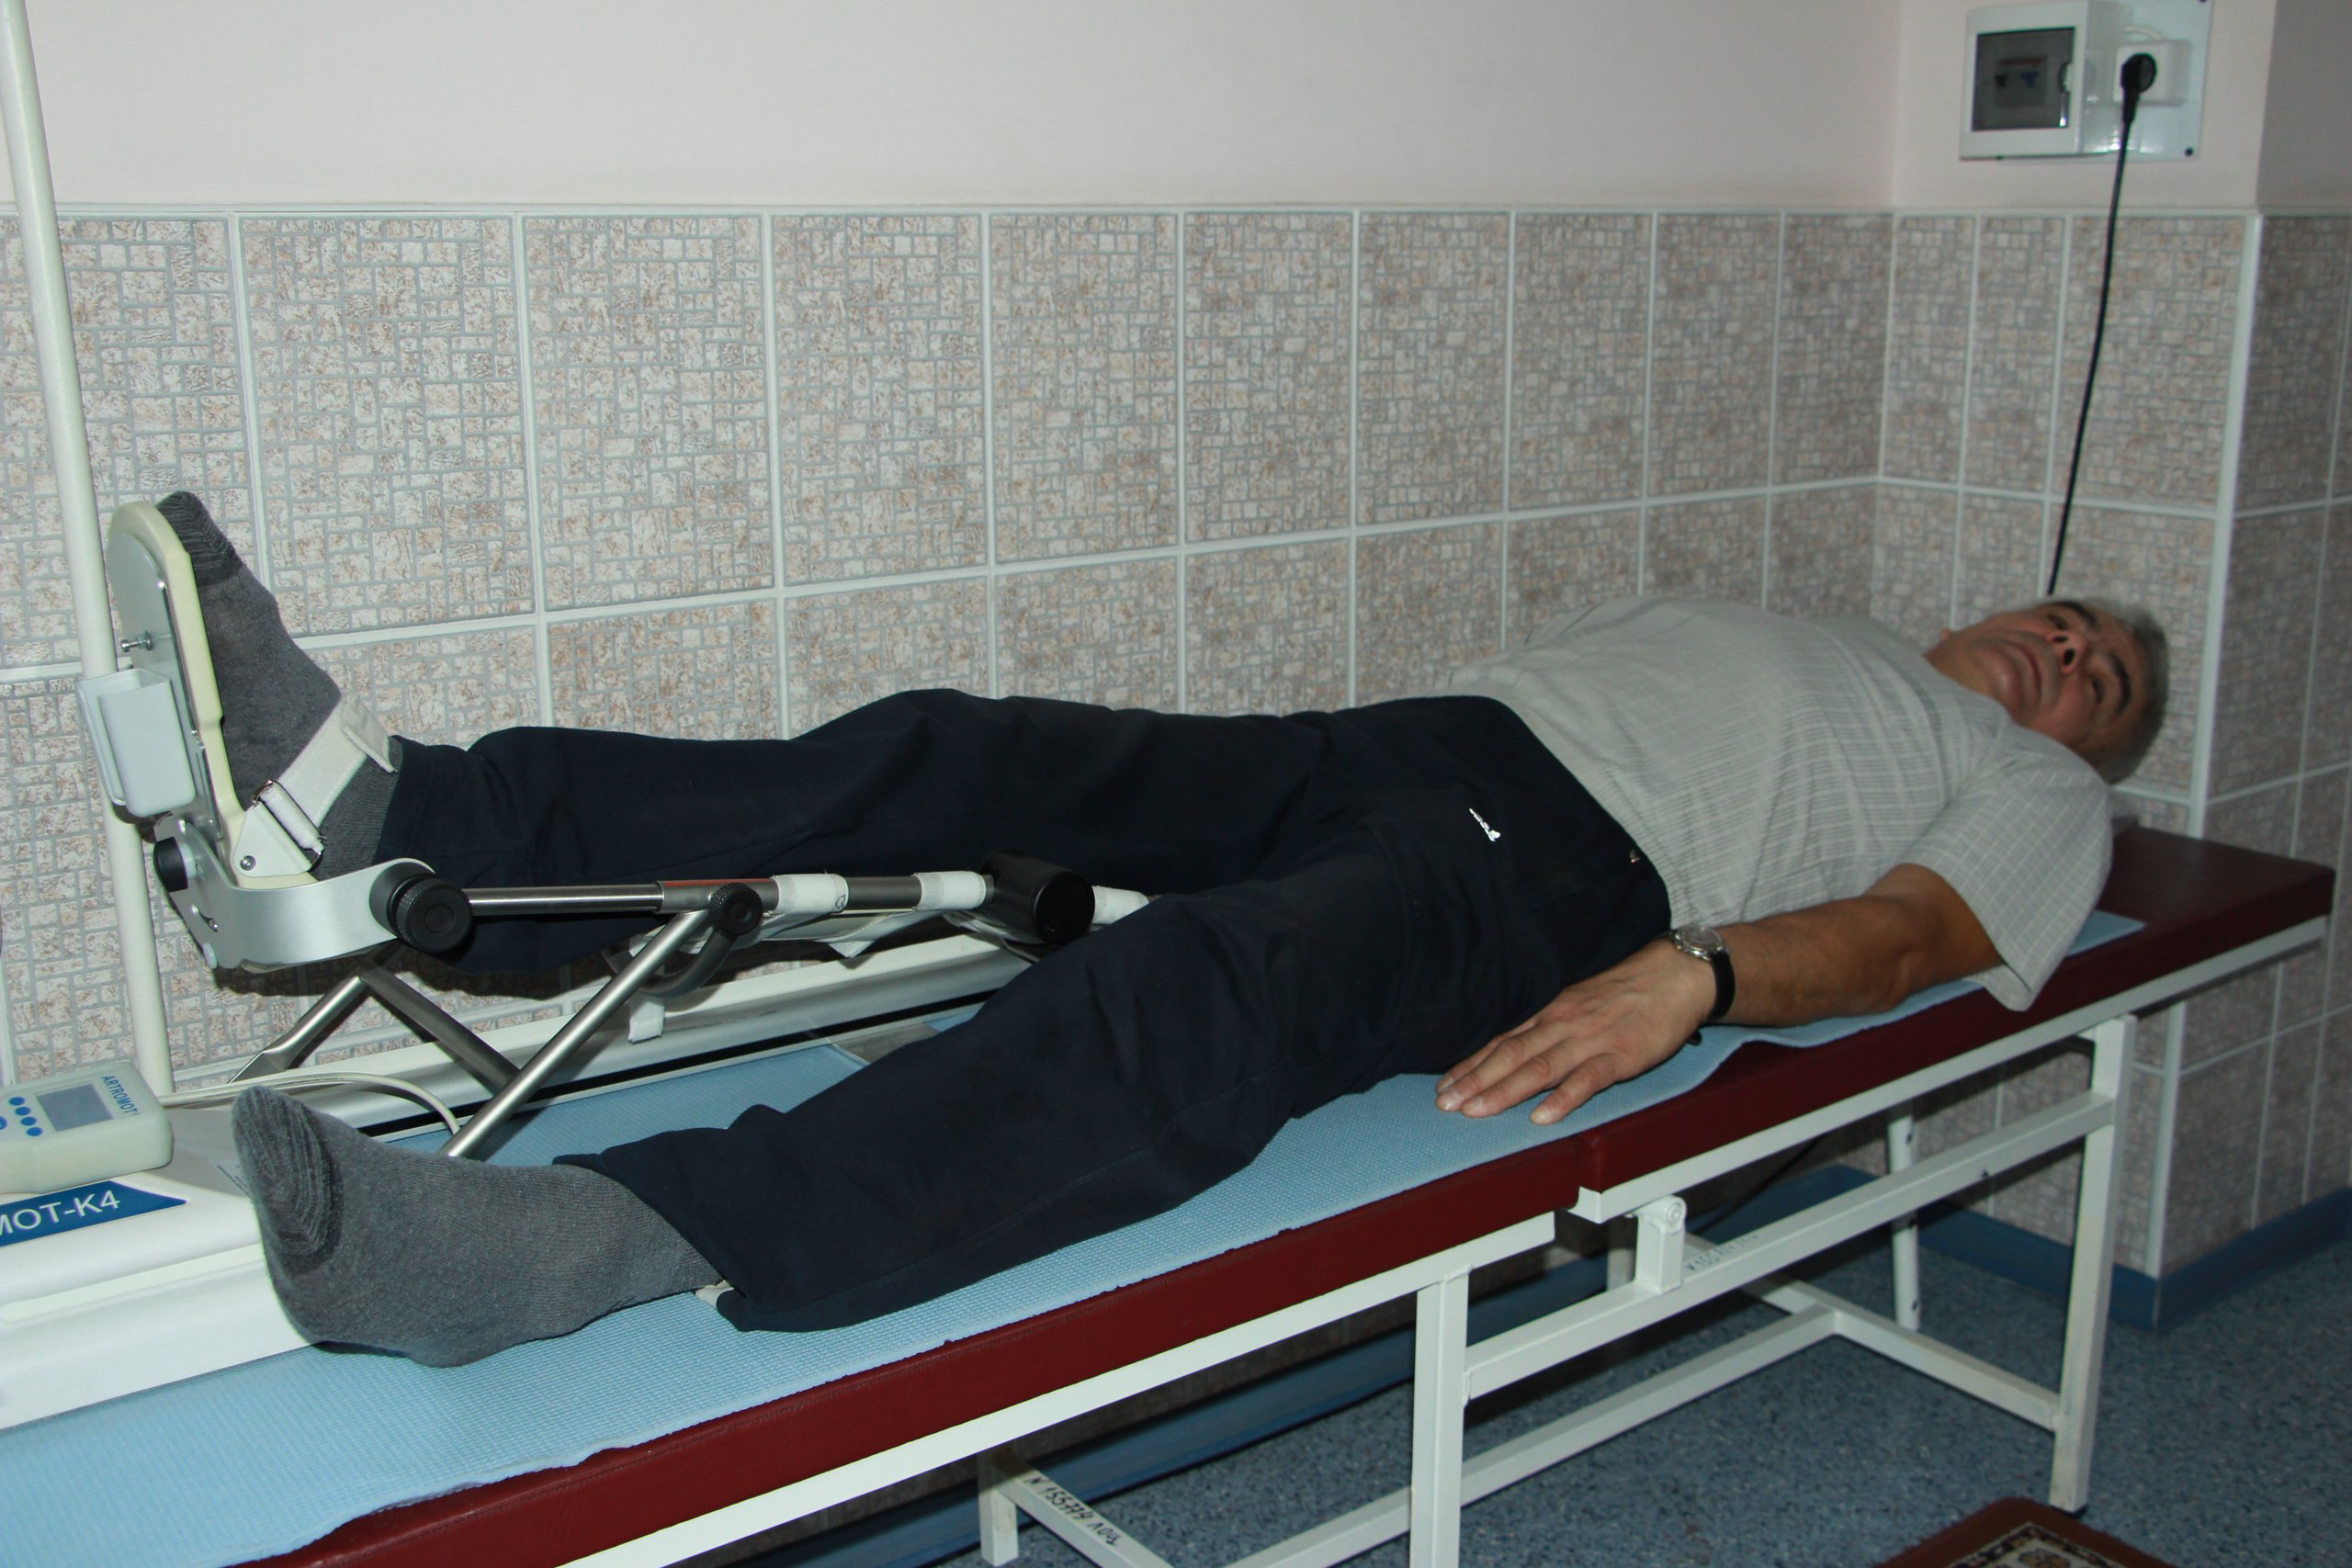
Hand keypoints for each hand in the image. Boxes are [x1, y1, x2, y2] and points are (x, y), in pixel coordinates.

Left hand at [1434, 940, 1712, 1124]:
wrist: (1676, 975)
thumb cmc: (1629, 990)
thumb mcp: (1580, 1000)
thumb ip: (1550, 1025)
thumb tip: (1518, 1046)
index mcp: (1552, 1012)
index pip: (1502, 1041)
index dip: (1471, 1064)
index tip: (1444, 1085)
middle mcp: (1563, 1024)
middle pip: (1510, 1055)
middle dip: (1474, 1081)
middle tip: (1444, 1104)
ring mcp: (1590, 1041)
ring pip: (1538, 1068)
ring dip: (1503, 1091)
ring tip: (1475, 1111)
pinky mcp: (1620, 1056)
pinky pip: (1587, 1080)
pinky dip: (1563, 1098)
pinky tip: (1541, 1116)